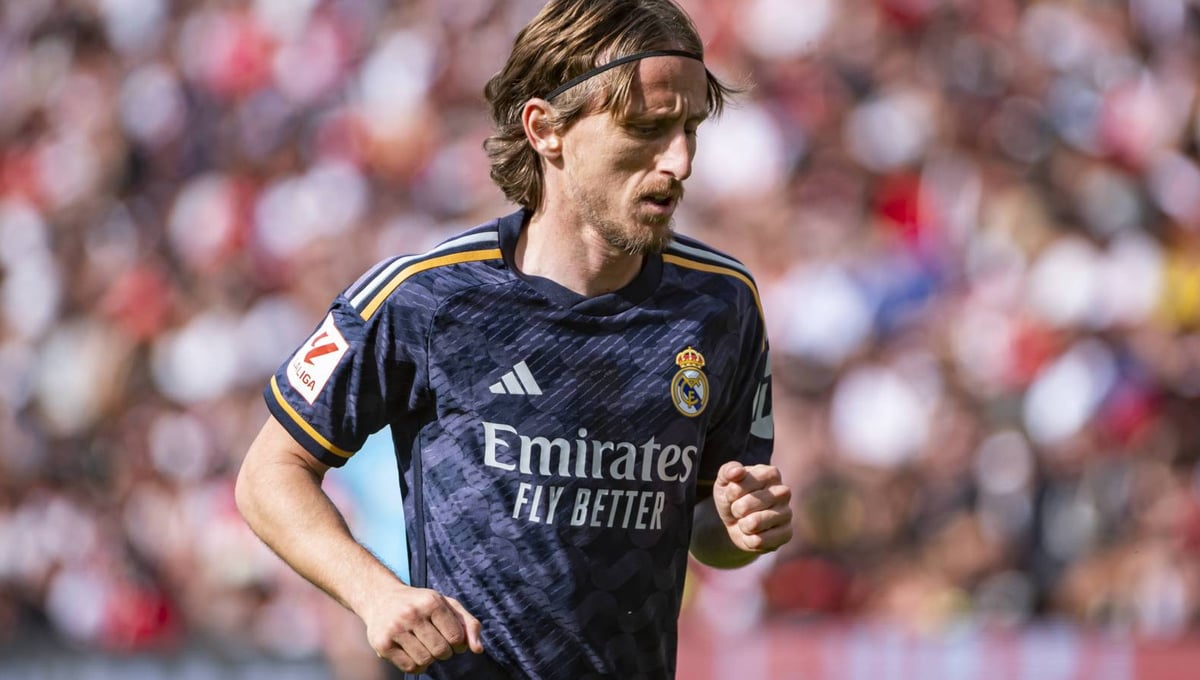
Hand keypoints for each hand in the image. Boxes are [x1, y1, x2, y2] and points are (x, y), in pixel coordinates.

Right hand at [362, 584, 483, 673]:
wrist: (380, 598)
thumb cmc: (421, 603)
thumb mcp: (447, 605)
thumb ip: (468, 625)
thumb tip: (478, 650)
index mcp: (431, 601)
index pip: (456, 637)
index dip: (458, 643)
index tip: (451, 637)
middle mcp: (412, 613)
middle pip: (441, 651)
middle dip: (444, 651)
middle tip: (436, 641)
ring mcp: (395, 629)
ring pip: (425, 661)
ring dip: (429, 658)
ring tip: (423, 645)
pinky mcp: (382, 644)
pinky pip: (409, 668)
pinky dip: (416, 665)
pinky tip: (412, 651)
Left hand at [712, 461, 792, 552]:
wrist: (737, 521)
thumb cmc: (733, 497)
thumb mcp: (724, 482)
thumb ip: (728, 471)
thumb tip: (738, 471)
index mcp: (771, 473)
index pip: (740, 485)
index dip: (730, 493)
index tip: (734, 493)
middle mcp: (784, 492)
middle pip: (745, 506)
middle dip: (736, 510)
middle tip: (741, 509)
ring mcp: (787, 513)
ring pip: (753, 524)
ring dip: (742, 525)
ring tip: (747, 520)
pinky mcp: (786, 534)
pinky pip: (758, 541)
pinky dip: (748, 540)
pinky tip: (754, 533)